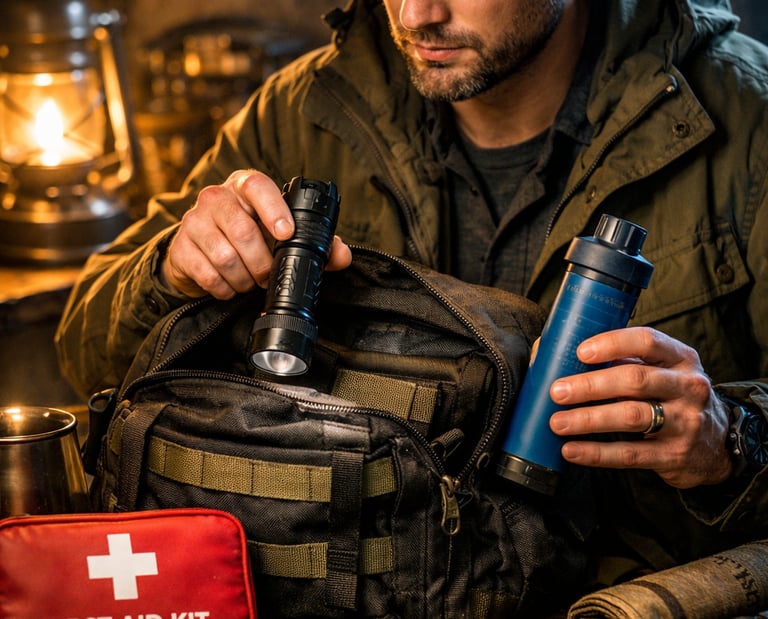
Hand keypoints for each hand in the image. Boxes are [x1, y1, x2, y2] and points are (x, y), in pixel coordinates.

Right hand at [161, 170, 351, 298]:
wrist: (201, 248)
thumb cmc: (250, 235)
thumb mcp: (281, 234)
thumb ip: (315, 242)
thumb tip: (341, 255)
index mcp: (246, 187)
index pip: (258, 186)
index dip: (274, 209)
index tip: (286, 233)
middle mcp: (216, 197)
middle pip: (242, 230)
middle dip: (262, 262)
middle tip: (268, 275)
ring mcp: (194, 220)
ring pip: (225, 256)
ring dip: (244, 278)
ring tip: (249, 282)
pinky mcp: (180, 247)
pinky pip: (207, 274)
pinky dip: (224, 288)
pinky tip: (230, 286)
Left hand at [548, 326, 732, 488]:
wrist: (717, 445)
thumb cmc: (671, 397)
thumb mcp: (661, 372)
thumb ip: (621, 361)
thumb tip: (556, 354)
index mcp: (680, 358)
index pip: (647, 340)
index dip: (612, 344)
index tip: (580, 352)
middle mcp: (688, 386)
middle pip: (635, 380)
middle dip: (590, 385)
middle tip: (557, 391)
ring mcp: (685, 422)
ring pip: (632, 416)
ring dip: (589, 419)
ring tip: (557, 422)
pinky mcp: (675, 455)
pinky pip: (631, 454)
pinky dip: (597, 453)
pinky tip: (571, 450)